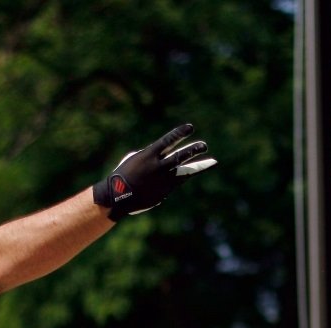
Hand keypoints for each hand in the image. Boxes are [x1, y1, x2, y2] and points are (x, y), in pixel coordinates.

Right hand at [93, 123, 216, 219]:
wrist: (117, 197)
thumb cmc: (124, 174)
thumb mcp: (135, 159)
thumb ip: (153, 156)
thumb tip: (168, 161)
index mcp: (148, 155)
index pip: (168, 140)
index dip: (180, 133)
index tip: (190, 128)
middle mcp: (158, 166)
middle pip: (180, 156)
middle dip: (194, 150)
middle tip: (204, 145)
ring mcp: (162, 180)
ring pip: (185, 171)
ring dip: (199, 165)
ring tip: (213, 161)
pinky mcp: (165, 191)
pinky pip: (178, 181)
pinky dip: (185, 176)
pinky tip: (195, 171)